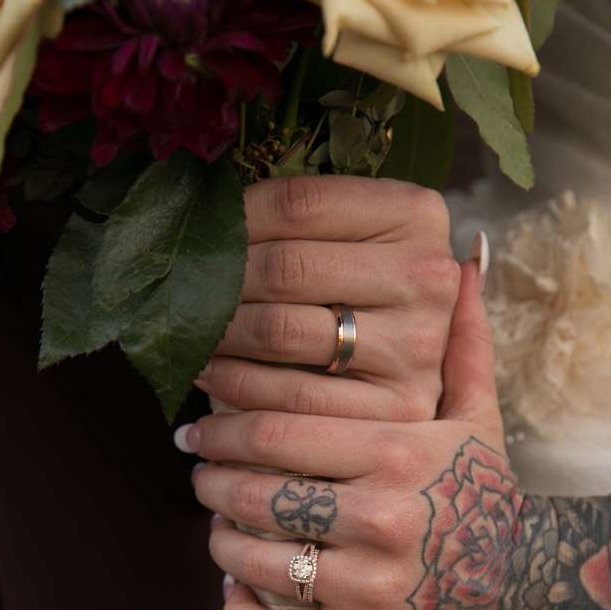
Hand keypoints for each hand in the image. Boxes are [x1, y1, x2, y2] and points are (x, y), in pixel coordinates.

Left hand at [187, 264, 512, 609]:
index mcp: (398, 453)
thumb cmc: (485, 488)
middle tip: (197, 470)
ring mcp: (372, 585)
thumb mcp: (479, 414)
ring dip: (220, 541)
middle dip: (210, 481)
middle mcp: (382, 518)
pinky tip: (232, 589)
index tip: (199, 426)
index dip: (222, 427)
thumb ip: (462, 344)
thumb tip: (463, 264)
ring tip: (215, 524)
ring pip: (259, 561)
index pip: (277, 433)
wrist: (527, 579)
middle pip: (256, 495)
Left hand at [194, 175, 462, 422]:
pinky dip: (234, 386)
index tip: (201, 234)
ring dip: (218, 334)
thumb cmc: (364, 296)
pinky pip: (291, 396)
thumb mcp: (354, 242)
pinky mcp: (396, 406)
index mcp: (416, 213)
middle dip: (219, 280)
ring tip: (191, 332)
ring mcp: (417, 345)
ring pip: (281, 331)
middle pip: (286, 268)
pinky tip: (209, 375)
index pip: (300, 203)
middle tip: (183, 291)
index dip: (234, 218)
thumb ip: (301, 222)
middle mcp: (428, 275)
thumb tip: (203, 213)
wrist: (415, 387)